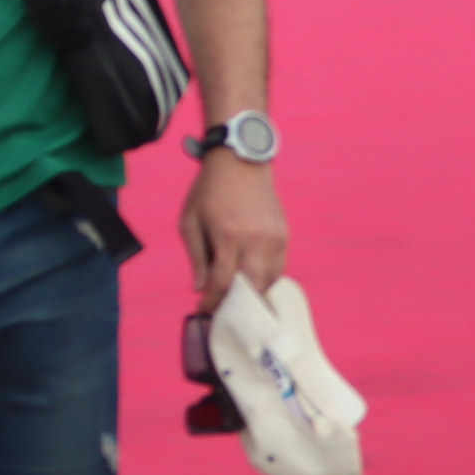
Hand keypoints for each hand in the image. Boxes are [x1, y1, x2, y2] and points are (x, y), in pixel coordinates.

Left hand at [182, 152, 288, 307]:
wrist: (241, 162)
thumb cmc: (209, 191)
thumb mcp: (190, 221)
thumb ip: (196, 257)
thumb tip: (201, 288)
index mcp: (227, 235)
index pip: (222, 281)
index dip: (212, 302)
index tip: (204, 312)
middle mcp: (255, 239)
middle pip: (250, 288)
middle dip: (236, 305)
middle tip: (223, 312)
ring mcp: (274, 239)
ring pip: (268, 281)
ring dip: (252, 295)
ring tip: (237, 300)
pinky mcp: (284, 236)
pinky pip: (278, 268)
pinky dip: (265, 279)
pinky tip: (251, 281)